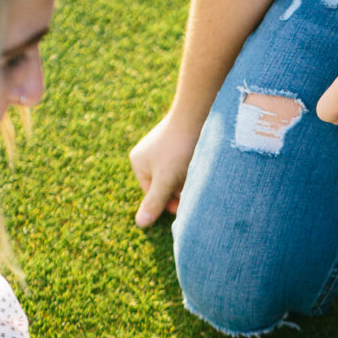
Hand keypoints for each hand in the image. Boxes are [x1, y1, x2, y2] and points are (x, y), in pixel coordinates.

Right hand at [129, 113, 201, 227]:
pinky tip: (199, 161)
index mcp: (138, 163)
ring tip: (196, 170)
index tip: (186, 202)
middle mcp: (147, 154)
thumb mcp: (166, 180)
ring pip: (175, 175)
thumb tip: (140, 224)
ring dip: (186, 179)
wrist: (197, 114)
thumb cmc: (179, 149)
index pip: (153, 195)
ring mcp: (161, 146)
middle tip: (192, 184)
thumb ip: (154, 202)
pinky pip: (182, 162)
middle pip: (164, 185)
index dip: (170, 202)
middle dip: (178, 189)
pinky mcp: (177, 140)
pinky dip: (190, 165)